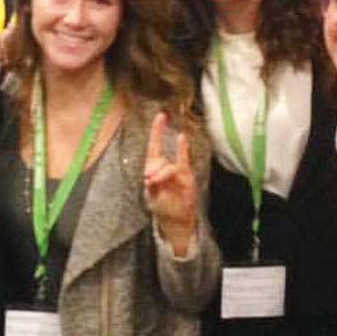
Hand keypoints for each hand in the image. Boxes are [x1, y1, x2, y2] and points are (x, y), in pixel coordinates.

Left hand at [143, 112, 197, 255]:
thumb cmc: (163, 206)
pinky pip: (183, 161)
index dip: (156, 131)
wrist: (177, 219)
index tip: (160, 116)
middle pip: (157, 159)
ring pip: (168, 166)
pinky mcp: (186, 177)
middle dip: (153, 170)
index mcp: (154, 168)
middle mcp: (165, 166)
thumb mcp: (153, 196)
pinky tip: (182, 138)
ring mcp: (177, 171)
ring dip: (162, 174)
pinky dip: (182, 150)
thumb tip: (149, 176)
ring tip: (156, 184)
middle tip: (150, 180)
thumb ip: (152, 184)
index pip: (154, 146)